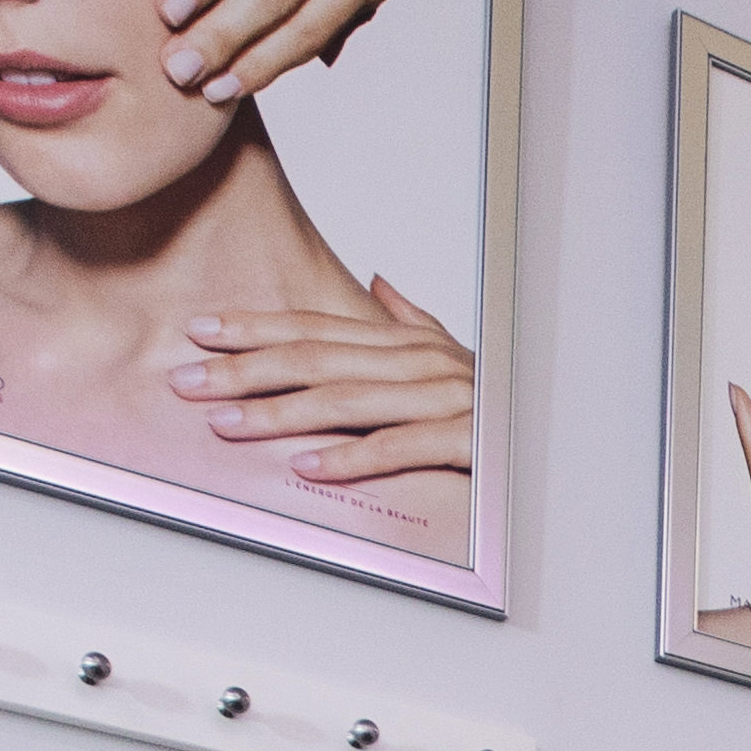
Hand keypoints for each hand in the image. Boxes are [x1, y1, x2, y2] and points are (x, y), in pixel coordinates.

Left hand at [168, 277, 477, 503]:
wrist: (564, 439)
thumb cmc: (502, 402)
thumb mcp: (454, 356)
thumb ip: (412, 320)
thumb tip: (376, 284)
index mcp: (407, 342)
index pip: (316, 329)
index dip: (255, 328)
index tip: (201, 332)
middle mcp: (420, 362)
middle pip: (315, 360)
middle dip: (244, 370)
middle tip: (186, 381)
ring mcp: (443, 399)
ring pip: (345, 400)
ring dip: (278, 414)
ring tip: (226, 423)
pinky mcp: (464, 441)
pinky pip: (398, 447)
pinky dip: (350, 457)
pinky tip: (306, 466)